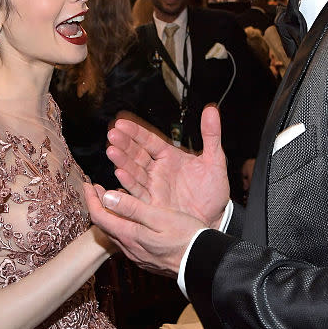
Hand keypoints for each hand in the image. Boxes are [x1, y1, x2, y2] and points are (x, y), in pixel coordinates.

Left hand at [84, 182, 203, 277]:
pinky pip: (126, 240)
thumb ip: (131, 207)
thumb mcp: (159, 216)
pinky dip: (122, 225)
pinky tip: (130, 219)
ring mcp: (137, 256)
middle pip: (105, 226)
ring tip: (111, 200)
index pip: (99, 217)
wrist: (202, 262)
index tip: (88, 184)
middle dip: (98, 205)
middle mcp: (129, 248)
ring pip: (115, 233)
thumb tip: (107, 197)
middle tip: (97, 189)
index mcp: (130, 235)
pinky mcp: (146, 259)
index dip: (91, 199)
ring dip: (110, 216)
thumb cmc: (186, 236)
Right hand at [106, 105, 229, 226]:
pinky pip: (138, 192)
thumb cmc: (213, 191)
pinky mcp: (152, 204)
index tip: (122, 122)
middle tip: (113, 133)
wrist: (216, 218)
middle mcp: (158, 170)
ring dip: (122, 161)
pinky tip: (120, 173)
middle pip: (137, 154)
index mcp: (170, 157)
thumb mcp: (215, 161)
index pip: (149, 140)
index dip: (135, 132)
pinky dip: (129, 183)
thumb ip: (211, 135)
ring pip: (134, 171)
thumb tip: (211, 110)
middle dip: (124, 144)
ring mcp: (153, 187)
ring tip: (112, 150)